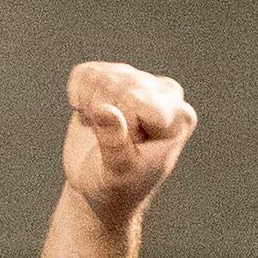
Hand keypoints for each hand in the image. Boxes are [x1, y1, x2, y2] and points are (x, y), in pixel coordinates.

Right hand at [58, 62, 196, 226]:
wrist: (100, 184)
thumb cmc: (118, 185)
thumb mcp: (118, 173)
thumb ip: (115, 143)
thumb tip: (104, 109)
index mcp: (179, 116)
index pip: (135, 100)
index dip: (122, 126)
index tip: (129, 149)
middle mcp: (165, 93)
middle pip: (116, 84)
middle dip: (101, 115)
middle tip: (110, 141)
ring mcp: (140, 81)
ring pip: (99, 76)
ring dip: (89, 106)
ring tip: (101, 130)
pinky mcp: (114, 76)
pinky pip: (85, 73)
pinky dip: (78, 96)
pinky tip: (91, 116)